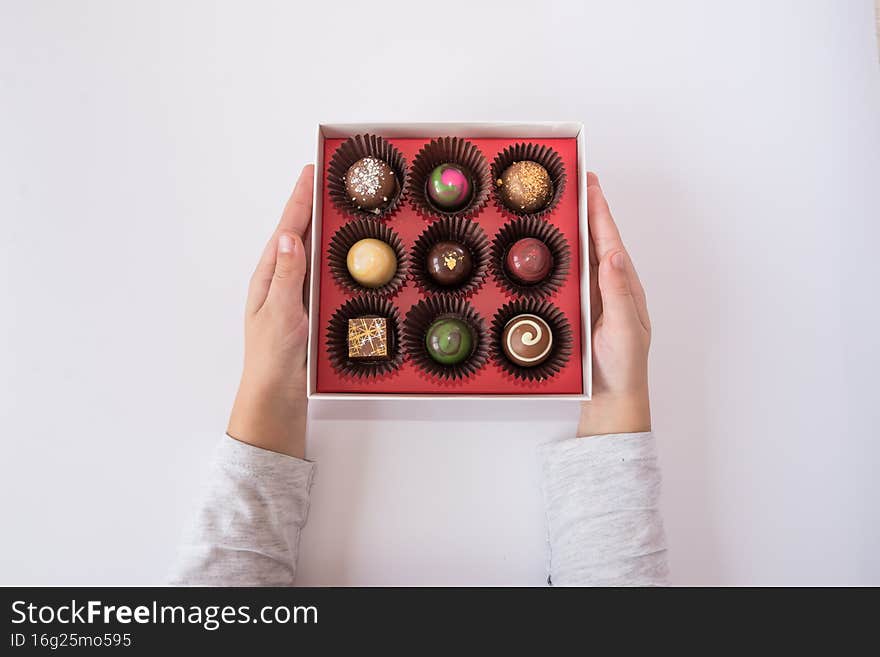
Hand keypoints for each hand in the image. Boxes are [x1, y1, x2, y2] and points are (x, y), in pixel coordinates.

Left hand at [227, 165, 313, 457]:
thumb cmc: (272, 359)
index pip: (287, 229)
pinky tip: (348, 254)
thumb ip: (288, 276)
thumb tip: (291, 236)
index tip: (311, 172)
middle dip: (315, 206)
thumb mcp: (280, 315)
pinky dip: (336, 259)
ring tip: (342, 206)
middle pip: (301, 235)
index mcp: (269, 277)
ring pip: (315, 255)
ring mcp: (296, 295)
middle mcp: (282, 281)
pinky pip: (325, 277)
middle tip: (332, 181)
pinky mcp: (310, 311)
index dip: (300, 199)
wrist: (277, 398)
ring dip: (327, 230)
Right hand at [578, 172, 651, 436]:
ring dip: (565, 229)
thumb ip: (618, 293)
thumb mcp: (625, 330)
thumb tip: (614, 253)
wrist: (609, 401)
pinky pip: (562, 278)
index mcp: (623, 285)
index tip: (588, 180)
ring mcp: (589, 298)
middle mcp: (606, 286)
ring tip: (552, 204)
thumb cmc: (623, 369)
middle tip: (566, 181)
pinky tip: (541, 249)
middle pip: (592, 240)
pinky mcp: (572, 311)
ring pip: (575, 256)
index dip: (598, 208)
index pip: (609, 239)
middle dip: (581, 209)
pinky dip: (554, 257)